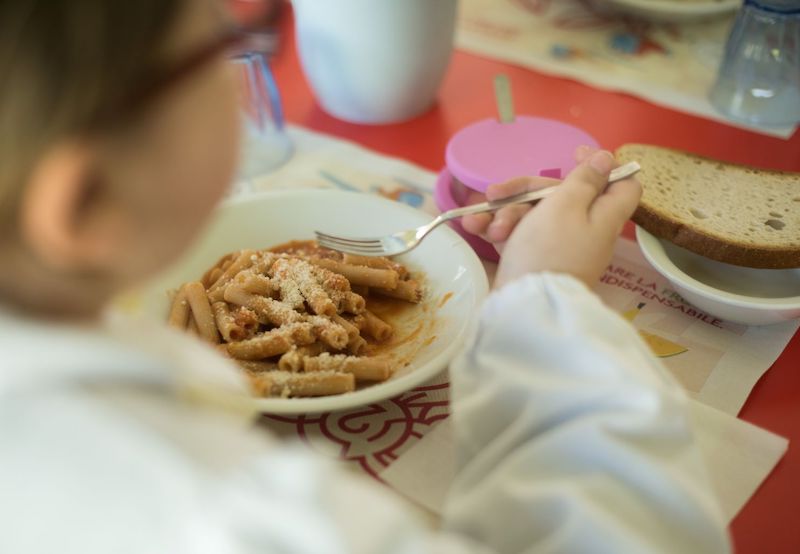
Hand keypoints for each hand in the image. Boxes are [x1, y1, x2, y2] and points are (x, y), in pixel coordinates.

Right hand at [463, 149, 641, 288]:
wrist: (525, 305)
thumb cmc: (548, 250)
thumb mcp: (566, 205)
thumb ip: (585, 180)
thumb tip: (608, 159)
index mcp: (603, 215)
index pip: (621, 185)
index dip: (601, 165)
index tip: (575, 153)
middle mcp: (585, 229)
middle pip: (562, 195)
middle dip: (525, 191)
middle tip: (495, 193)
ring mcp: (559, 246)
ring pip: (533, 214)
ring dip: (504, 213)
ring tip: (481, 224)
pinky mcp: (535, 259)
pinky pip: (519, 235)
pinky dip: (498, 230)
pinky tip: (475, 229)